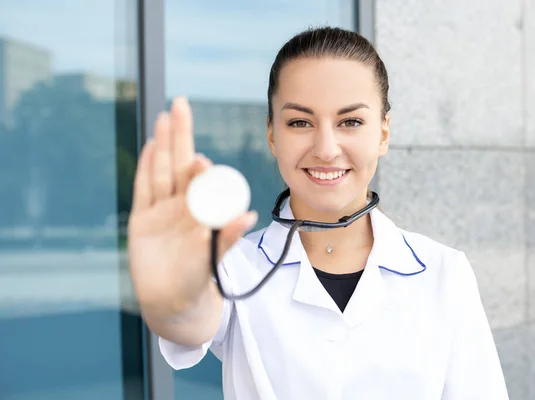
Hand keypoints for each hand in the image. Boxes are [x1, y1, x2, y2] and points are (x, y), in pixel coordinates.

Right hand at [127, 97, 257, 315]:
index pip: (202, 183)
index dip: (201, 170)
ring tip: (165, 117)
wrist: (173, 303)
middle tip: (181, 105)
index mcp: (203, 212)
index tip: (202, 162)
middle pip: (180, 164)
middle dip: (180, 136)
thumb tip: (249, 215)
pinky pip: (144, 188)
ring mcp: (162, 209)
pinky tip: (151, 145)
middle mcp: (184, 205)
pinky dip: (146, 167)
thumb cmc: (199, 280)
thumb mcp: (214, 258)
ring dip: (163, 144)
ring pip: (161, 170)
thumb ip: (227, 237)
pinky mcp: (142, 219)